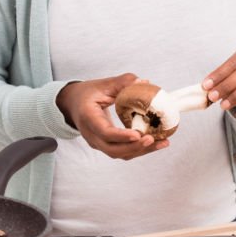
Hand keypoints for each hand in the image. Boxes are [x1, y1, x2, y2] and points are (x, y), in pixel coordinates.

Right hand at [55, 73, 169, 159]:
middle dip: (134, 147)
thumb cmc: (87, 93)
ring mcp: (98, 142)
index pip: (104, 132)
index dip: (121, 136)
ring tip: (162, 143)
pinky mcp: (106, 145)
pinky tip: (156, 143)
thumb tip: (144, 82)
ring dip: (141, 151)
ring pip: (119, 154)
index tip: (138, 134)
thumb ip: (122, 82)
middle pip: (113, 149)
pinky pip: (122, 151)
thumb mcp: (103, 84)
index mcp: (88, 118)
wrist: (73, 104)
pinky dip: (139, 149)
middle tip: (152, 139)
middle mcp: (91, 135)